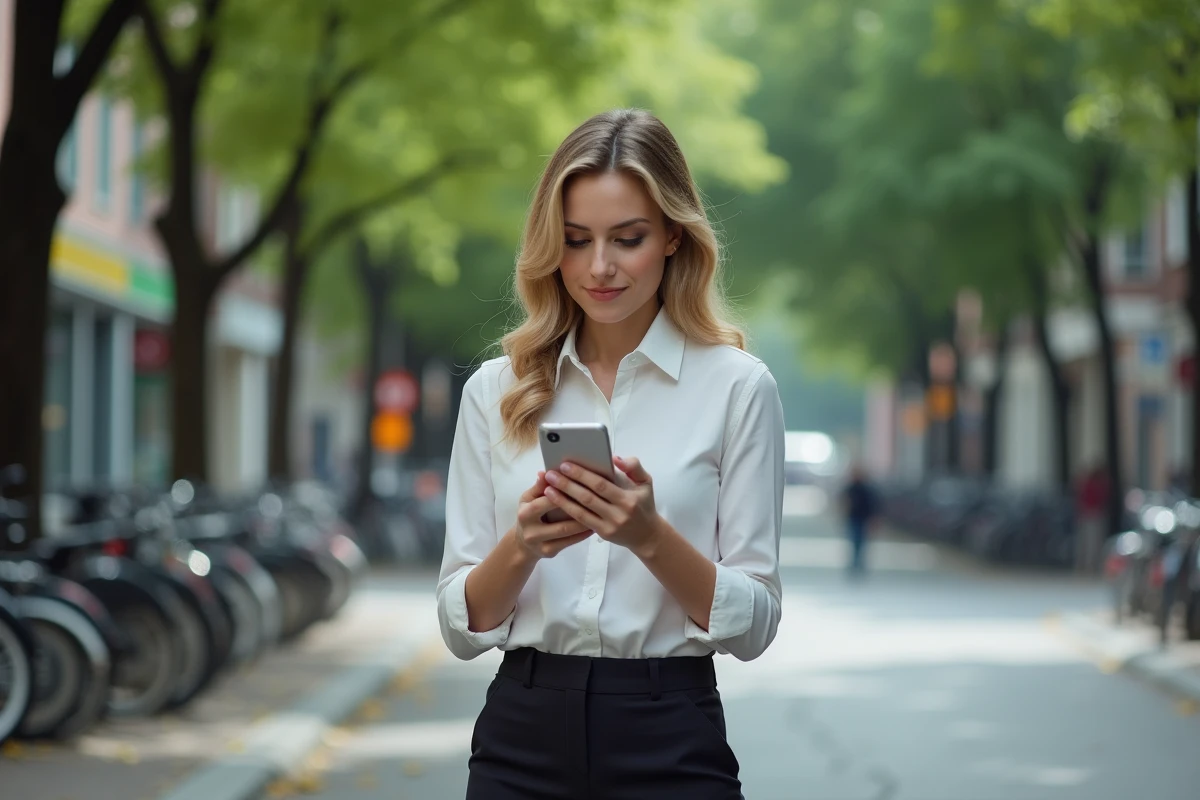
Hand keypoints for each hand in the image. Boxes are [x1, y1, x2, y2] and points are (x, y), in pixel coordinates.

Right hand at [513, 472, 592, 559]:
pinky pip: (569, 542)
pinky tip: (593, 524)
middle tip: (596, 499)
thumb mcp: (528, 499)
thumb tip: (546, 472)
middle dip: (578, 509)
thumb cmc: (529, 513)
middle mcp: (531, 531)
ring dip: (584, 522)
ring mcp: (540, 544)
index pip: (546, 502)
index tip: (580, 483)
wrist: (522, 543)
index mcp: (525, 513)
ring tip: (598, 511)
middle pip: (559, 520)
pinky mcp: (549, 552)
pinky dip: (582, 533)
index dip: (562, 493)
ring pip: (567, 532)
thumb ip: (538, 486)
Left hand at [543, 456, 661, 556]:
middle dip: (567, 484)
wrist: (647, 535)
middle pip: (588, 497)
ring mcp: (610, 525)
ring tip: (547, 487)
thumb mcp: (646, 482)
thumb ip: (633, 466)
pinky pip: (582, 521)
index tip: (566, 464)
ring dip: (562, 499)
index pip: (601, 485)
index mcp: (629, 498)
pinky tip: (556, 501)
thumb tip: (614, 458)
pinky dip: (568, 510)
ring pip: (581, 510)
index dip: (582, 475)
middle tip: (550, 474)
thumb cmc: (644, 504)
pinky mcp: (603, 533)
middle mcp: (619, 513)